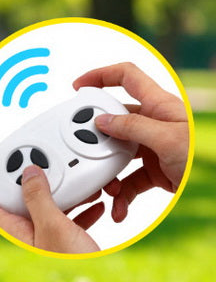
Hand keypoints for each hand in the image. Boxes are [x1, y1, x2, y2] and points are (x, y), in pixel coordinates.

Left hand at [0, 166, 101, 253]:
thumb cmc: (72, 264)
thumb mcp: (53, 227)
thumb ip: (39, 200)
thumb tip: (27, 174)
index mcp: (15, 230)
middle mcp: (27, 232)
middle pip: (22, 199)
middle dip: (34, 180)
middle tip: (43, 162)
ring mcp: (46, 235)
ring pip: (49, 205)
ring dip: (63, 191)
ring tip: (75, 179)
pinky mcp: (65, 239)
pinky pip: (69, 216)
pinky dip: (81, 207)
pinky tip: (95, 202)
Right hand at [72, 62, 189, 221]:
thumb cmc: (203, 156)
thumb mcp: (167, 138)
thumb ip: (132, 126)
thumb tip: (102, 121)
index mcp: (159, 105)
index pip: (127, 77)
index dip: (101, 76)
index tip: (79, 86)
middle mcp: (154, 123)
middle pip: (114, 123)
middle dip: (97, 141)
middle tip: (86, 152)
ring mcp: (152, 147)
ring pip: (118, 154)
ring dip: (108, 174)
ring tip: (107, 189)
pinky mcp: (153, 169)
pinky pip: (129, 179)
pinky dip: (122, 194)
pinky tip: (119, 206)